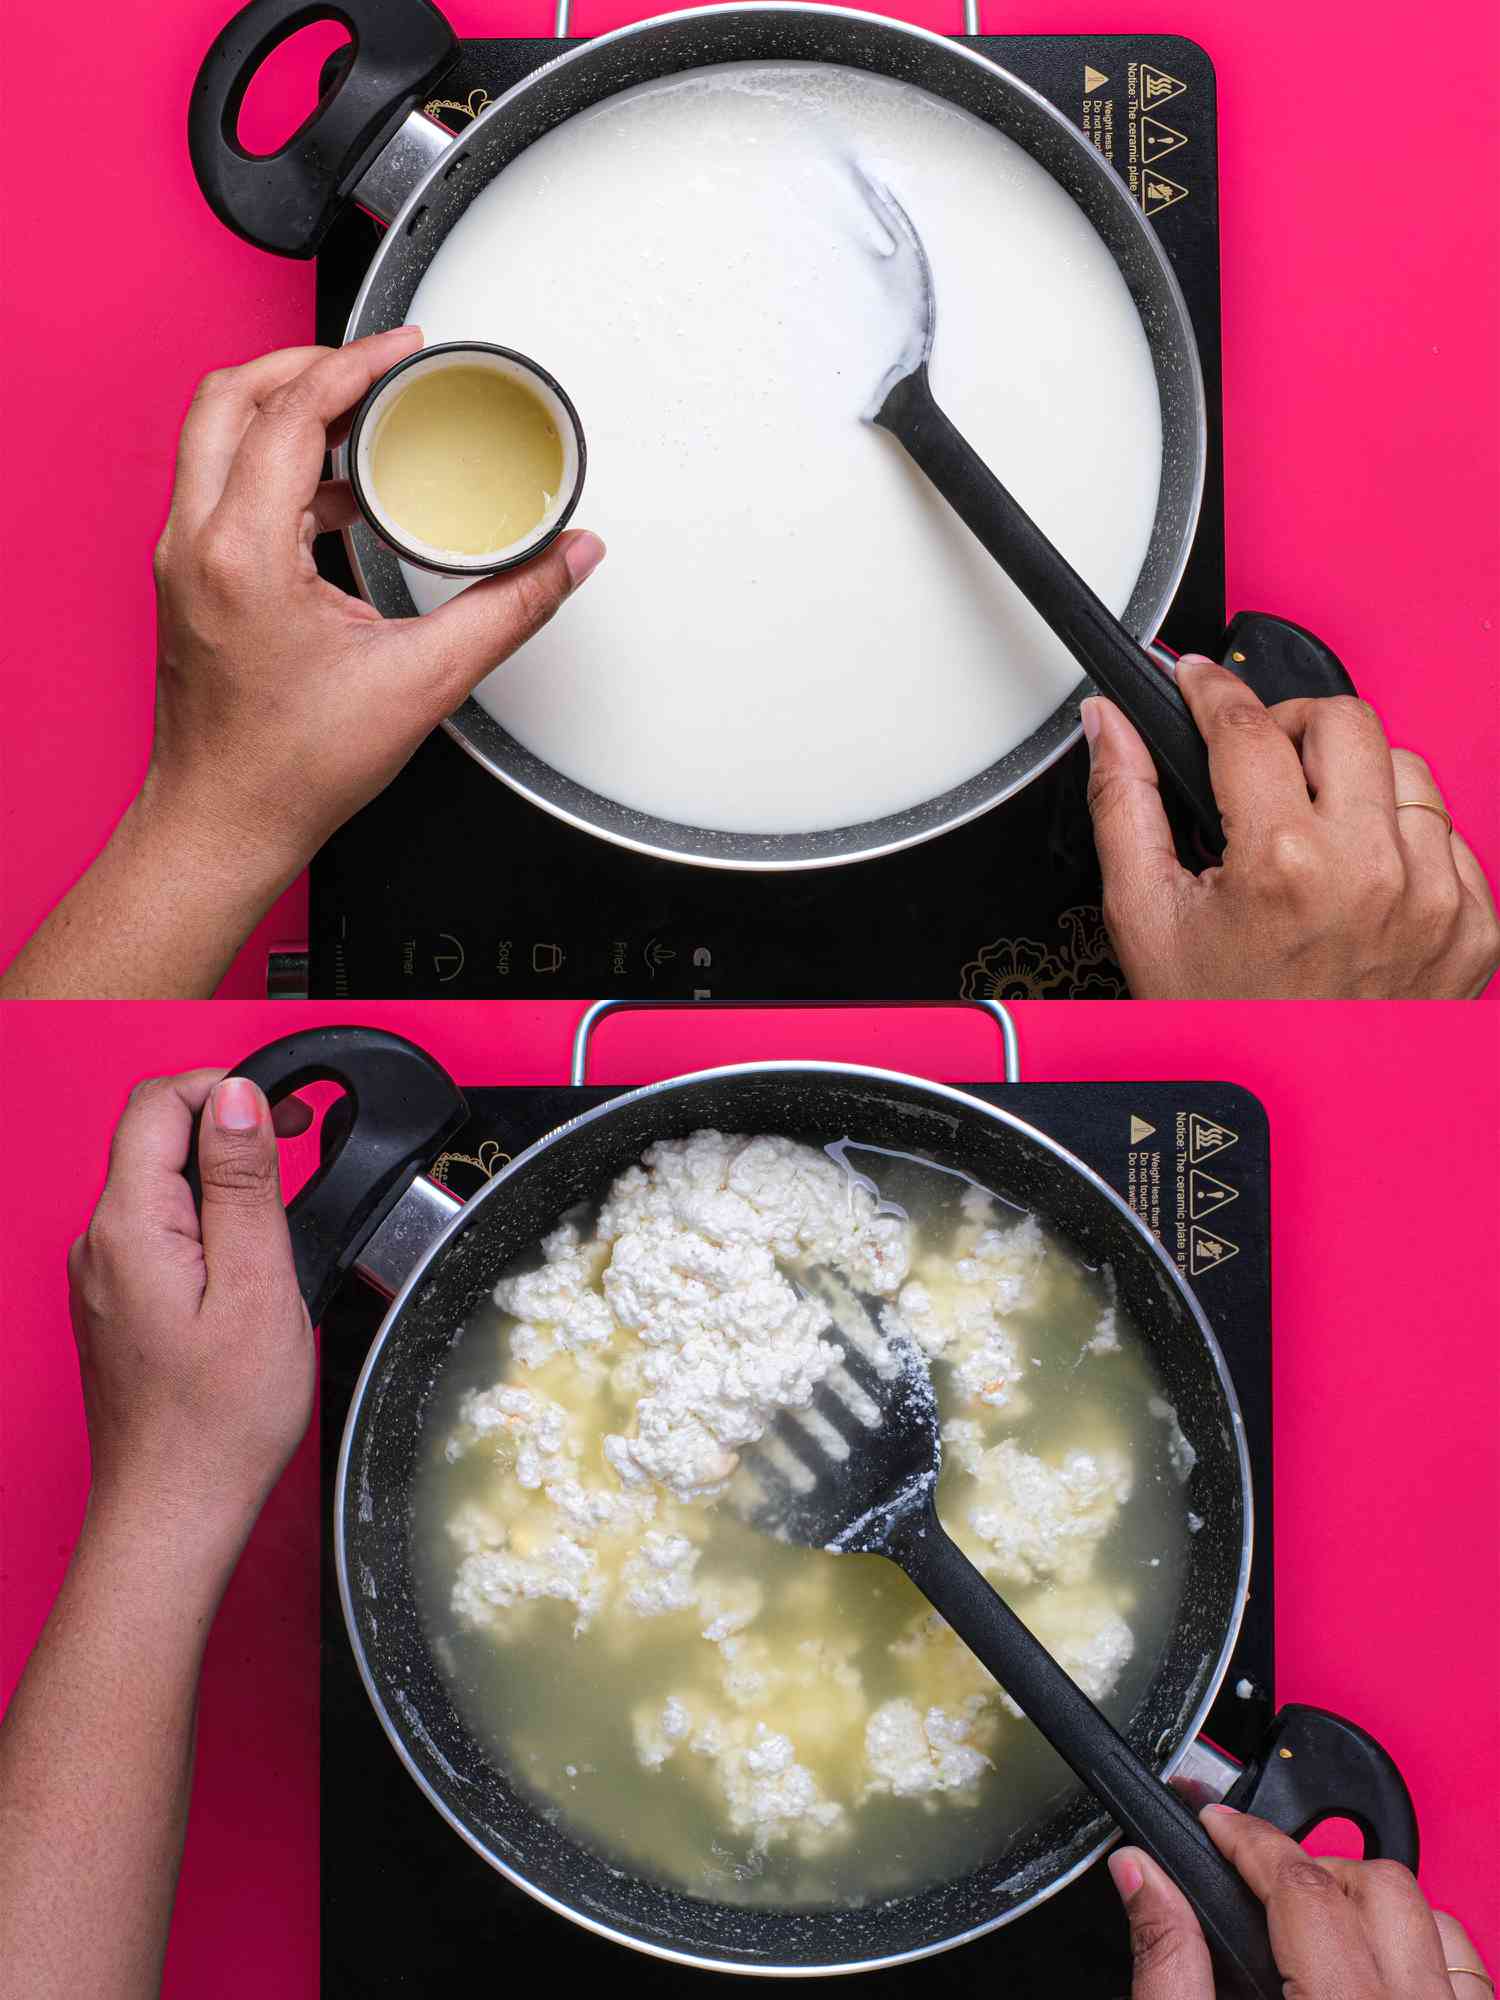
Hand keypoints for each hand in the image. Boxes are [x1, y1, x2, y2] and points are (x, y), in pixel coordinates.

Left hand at [69, 1070, 314, 1535]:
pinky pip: (158, 1229)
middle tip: (295, 1156)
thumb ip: (244, 1184)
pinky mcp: (116, 1301)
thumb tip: (238, 1099)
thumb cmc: (219, 1421)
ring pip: (158, 1183)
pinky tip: (245, 1267)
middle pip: (154, 1137)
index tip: (287, 1117)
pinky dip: (206, 1222)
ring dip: (220, 1178)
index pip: (158, 1103)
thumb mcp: (258, 1286)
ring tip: (276, 1226)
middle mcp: (99, 1243)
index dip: (227, 1087)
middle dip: (228, 1128)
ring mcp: (101, 1274)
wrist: (174, 1512)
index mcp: (129, 1227)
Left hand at [145, 327, 604, 875]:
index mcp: (243, 553)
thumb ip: (510, 608)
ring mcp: (183, 561)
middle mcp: (196, 543)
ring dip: (286, 414)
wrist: (224, 823)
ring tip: (362, 423)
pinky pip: (222, 488)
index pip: (291, 411)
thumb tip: (566, 557)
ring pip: (215, 438)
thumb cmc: (291, 769)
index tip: (402, 349)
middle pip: (231, 398)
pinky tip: (337, 498)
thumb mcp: (424, 681)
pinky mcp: (189, 582)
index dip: (355, 363)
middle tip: (372, 365)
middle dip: (305, 364)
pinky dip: (275, 467)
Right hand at [1082, 658, 1498, 996]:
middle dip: (1288, 726)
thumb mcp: (1147, 917)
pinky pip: (1447, 832)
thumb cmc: (1223, 1026)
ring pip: (1404, 768)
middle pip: (1343, 720)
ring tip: (1308, 832)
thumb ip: (1124, 805)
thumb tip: (1111, 726)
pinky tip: (1354, 877)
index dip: (1211, 688)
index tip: (1197, 681)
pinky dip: (1400, 837)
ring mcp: (1434, 897)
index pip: (1248, 724)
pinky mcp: (1472, 923)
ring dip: (1351, 781)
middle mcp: (1371, 872)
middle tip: (1256, 763)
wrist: (1297, 1103)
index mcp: (1284, 864)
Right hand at [1110, 1804, 1490, 1997]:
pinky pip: (1470, 1972)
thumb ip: (1168, 1964)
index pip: (1303, 1884)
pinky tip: (1373, 1973)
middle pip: (1377, 1885)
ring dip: (1371, 1907)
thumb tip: (1141, 1875)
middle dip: (1309, 1866)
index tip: (1213, 1826)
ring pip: (1436, 1918)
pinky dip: (1422, 1951)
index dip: (1246, 1838)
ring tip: (1315, 1934)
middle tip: (1255, 1885)